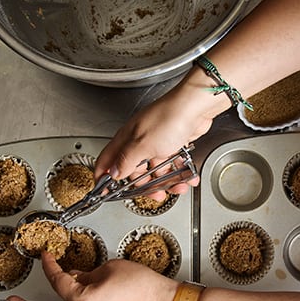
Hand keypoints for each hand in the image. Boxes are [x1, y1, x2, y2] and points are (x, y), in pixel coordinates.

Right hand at [95, 88, 212, 186]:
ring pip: (158, 168)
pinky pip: (174, 162)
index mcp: (126, 139)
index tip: (105, 191)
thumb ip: (127, 161)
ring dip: (168, 180)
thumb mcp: (143, 145)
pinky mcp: (175, 142)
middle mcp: (140, 140)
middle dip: (145, 185)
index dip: (104, 177)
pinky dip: (182, 172)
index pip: (107, 160)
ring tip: (177, 186)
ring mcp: (158, 141)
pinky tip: (188, 176)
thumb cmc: (169, 117)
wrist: (196, 106)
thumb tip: (113, 173)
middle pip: (135, 169)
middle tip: (155, 194)